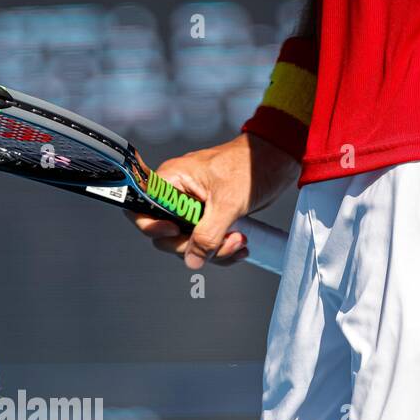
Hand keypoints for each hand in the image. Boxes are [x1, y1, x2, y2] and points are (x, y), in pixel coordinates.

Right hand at [128, 133, 299, 268]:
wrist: (279, 159)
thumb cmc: (250, 166)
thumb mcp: (227, 203)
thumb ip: (207, 234)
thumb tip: (192, 261)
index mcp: (172, 180)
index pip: (140, 208)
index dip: (150, 226)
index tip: (174, 231)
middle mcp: (177, 195)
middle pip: (165, 236)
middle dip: (194, 246)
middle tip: (222, 242)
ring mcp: (193, 208)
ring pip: (188, 244)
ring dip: (214, 251)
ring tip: (240, 241)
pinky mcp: (209, 218)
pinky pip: (205, 244)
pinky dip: (222, 250)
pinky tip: (241, 246)